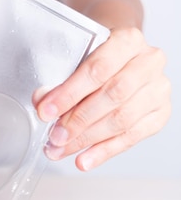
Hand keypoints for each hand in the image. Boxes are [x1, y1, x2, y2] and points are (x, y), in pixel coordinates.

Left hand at [34, 27, 170, 170]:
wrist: (121, 55)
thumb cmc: (96, 55)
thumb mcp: (75, 57)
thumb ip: (58, 79)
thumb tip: (41, 101)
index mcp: (128, 40)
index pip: (98, 69)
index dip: (69, 93)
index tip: (45, 111)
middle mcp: (148, 62)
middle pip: (112, 96)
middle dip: (77, 120)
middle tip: (54, 136)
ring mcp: (158, 89)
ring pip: (122, 119)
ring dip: (87, 139)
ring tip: (61, 149)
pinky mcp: (159, 113)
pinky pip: (131, 137)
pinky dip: (104, 151)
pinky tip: (84, 159)